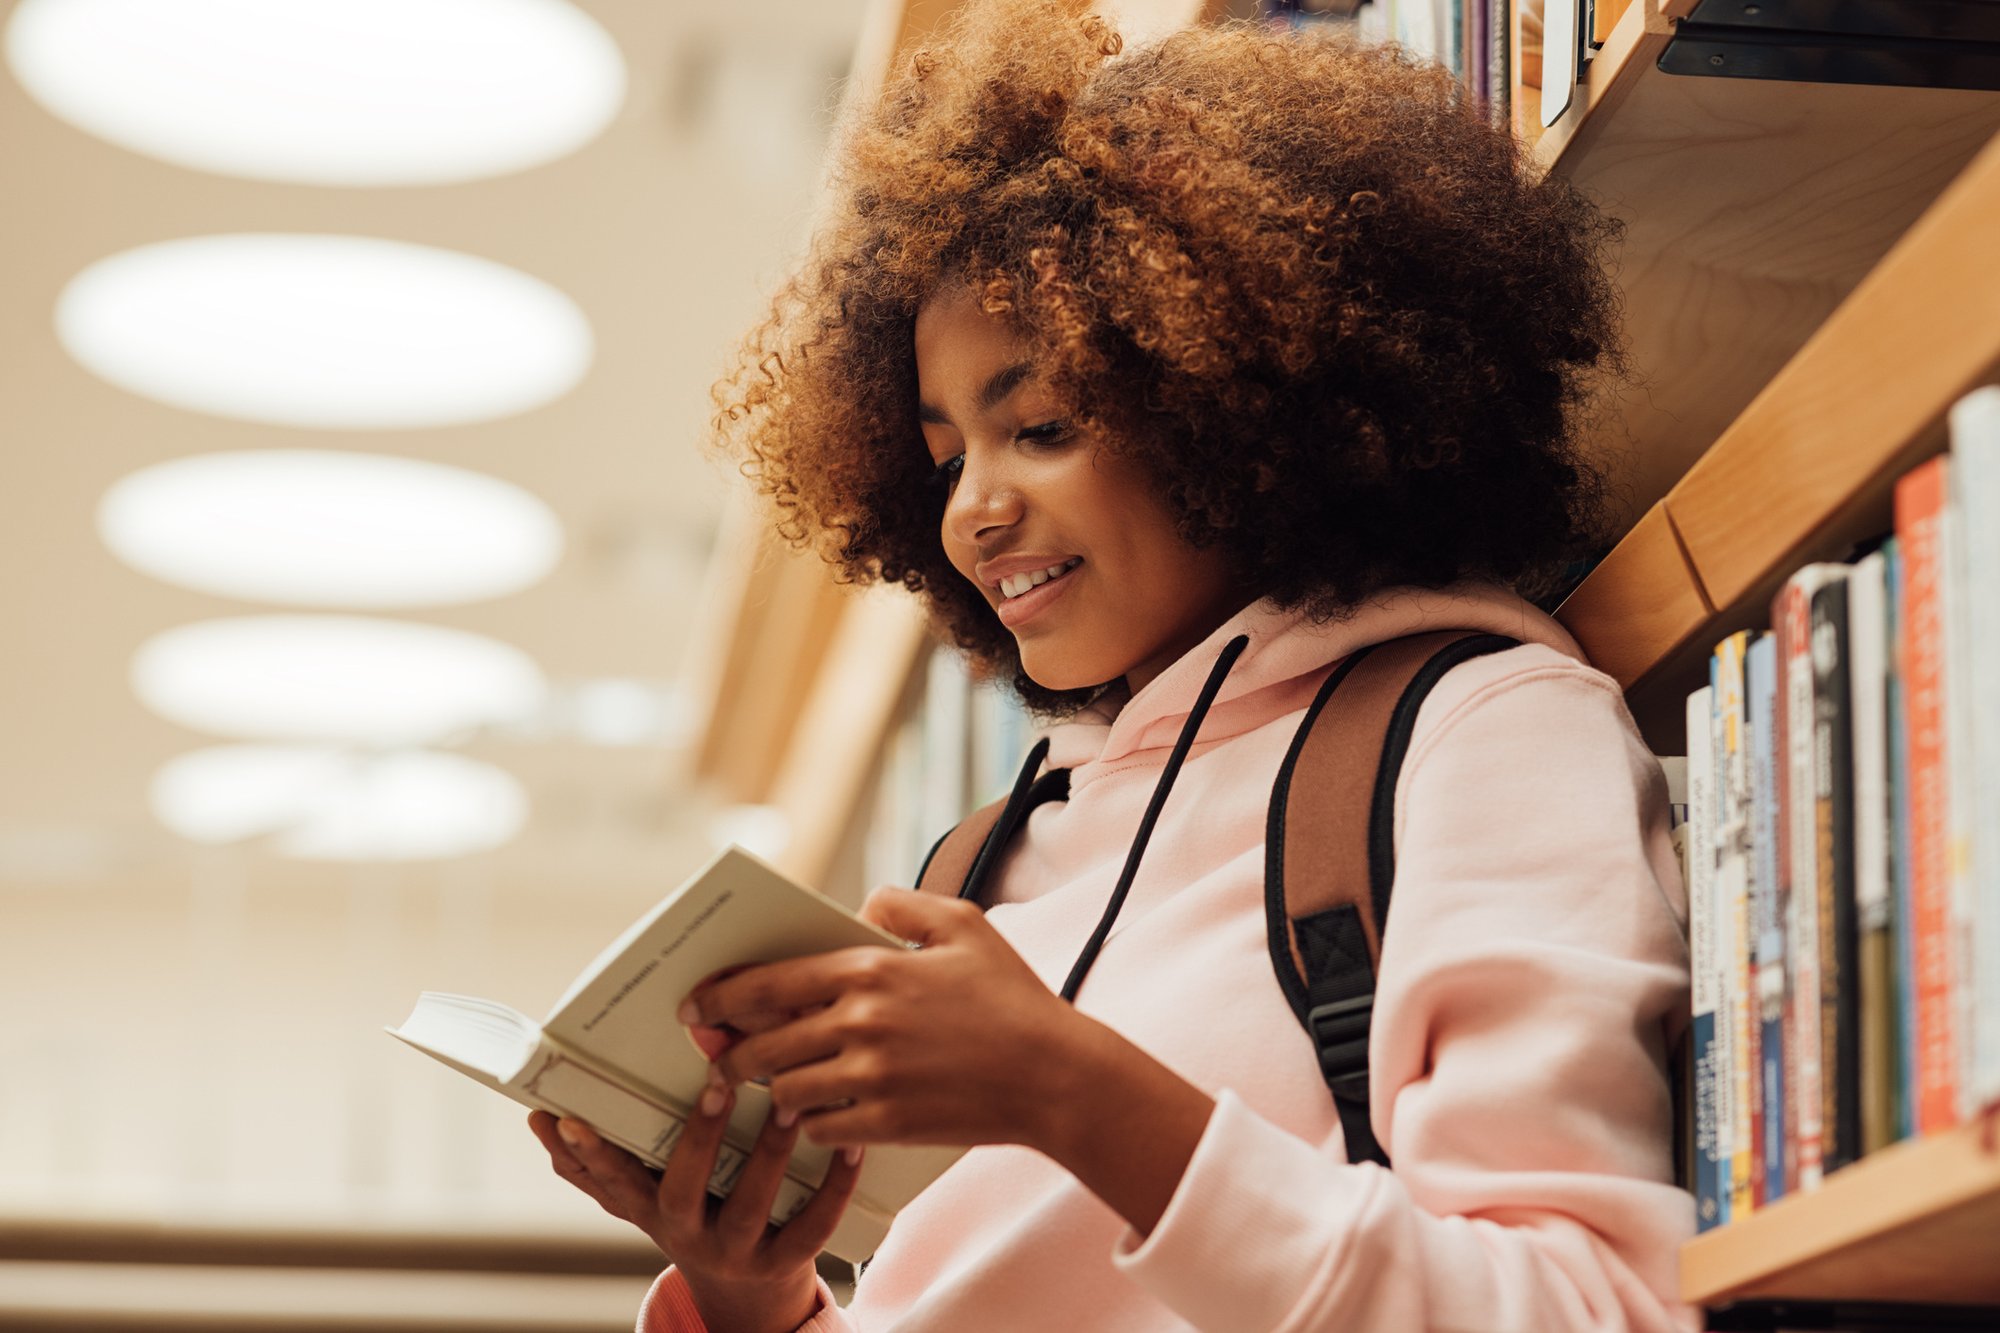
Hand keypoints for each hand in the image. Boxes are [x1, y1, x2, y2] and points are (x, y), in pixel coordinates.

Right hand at [527, 1092, 861, 1332]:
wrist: (744, 1295)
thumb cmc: (689, 1216)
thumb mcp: (640, 1197)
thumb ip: (592, 1162)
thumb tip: (537, 1117)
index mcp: (649, 1210)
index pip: (612, 1181)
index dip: (591, 1154)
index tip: (572, 1116)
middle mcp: (687, 1235)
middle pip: (686, 1188)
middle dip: (699, 1137)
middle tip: (716, 1081)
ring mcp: (738, 1251)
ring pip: (753, 1204)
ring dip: (769, 1151)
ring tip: (788, 1102)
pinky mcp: (787, 1261)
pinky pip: (813, 1224)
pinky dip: (834, 1185)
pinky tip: (849, 1144)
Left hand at [685, 886, 1217, 1235]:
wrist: (1054, 1076)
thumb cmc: (1012, 997)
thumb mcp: (965, 924)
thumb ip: (903, 906)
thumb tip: (862, 907)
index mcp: (872, 970)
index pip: (771, 981)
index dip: (722, 994)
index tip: (696, 1002)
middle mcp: (862, 1022)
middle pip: (763, 1042)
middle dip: (728, 1053)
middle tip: (716, 1058)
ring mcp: (872, 1077)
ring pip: (784, 1090)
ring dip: (768, 1091)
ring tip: (766, 1090)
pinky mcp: (887, 1122)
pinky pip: (819, 1129)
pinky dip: (808, 1126)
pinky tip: (812, 1119)